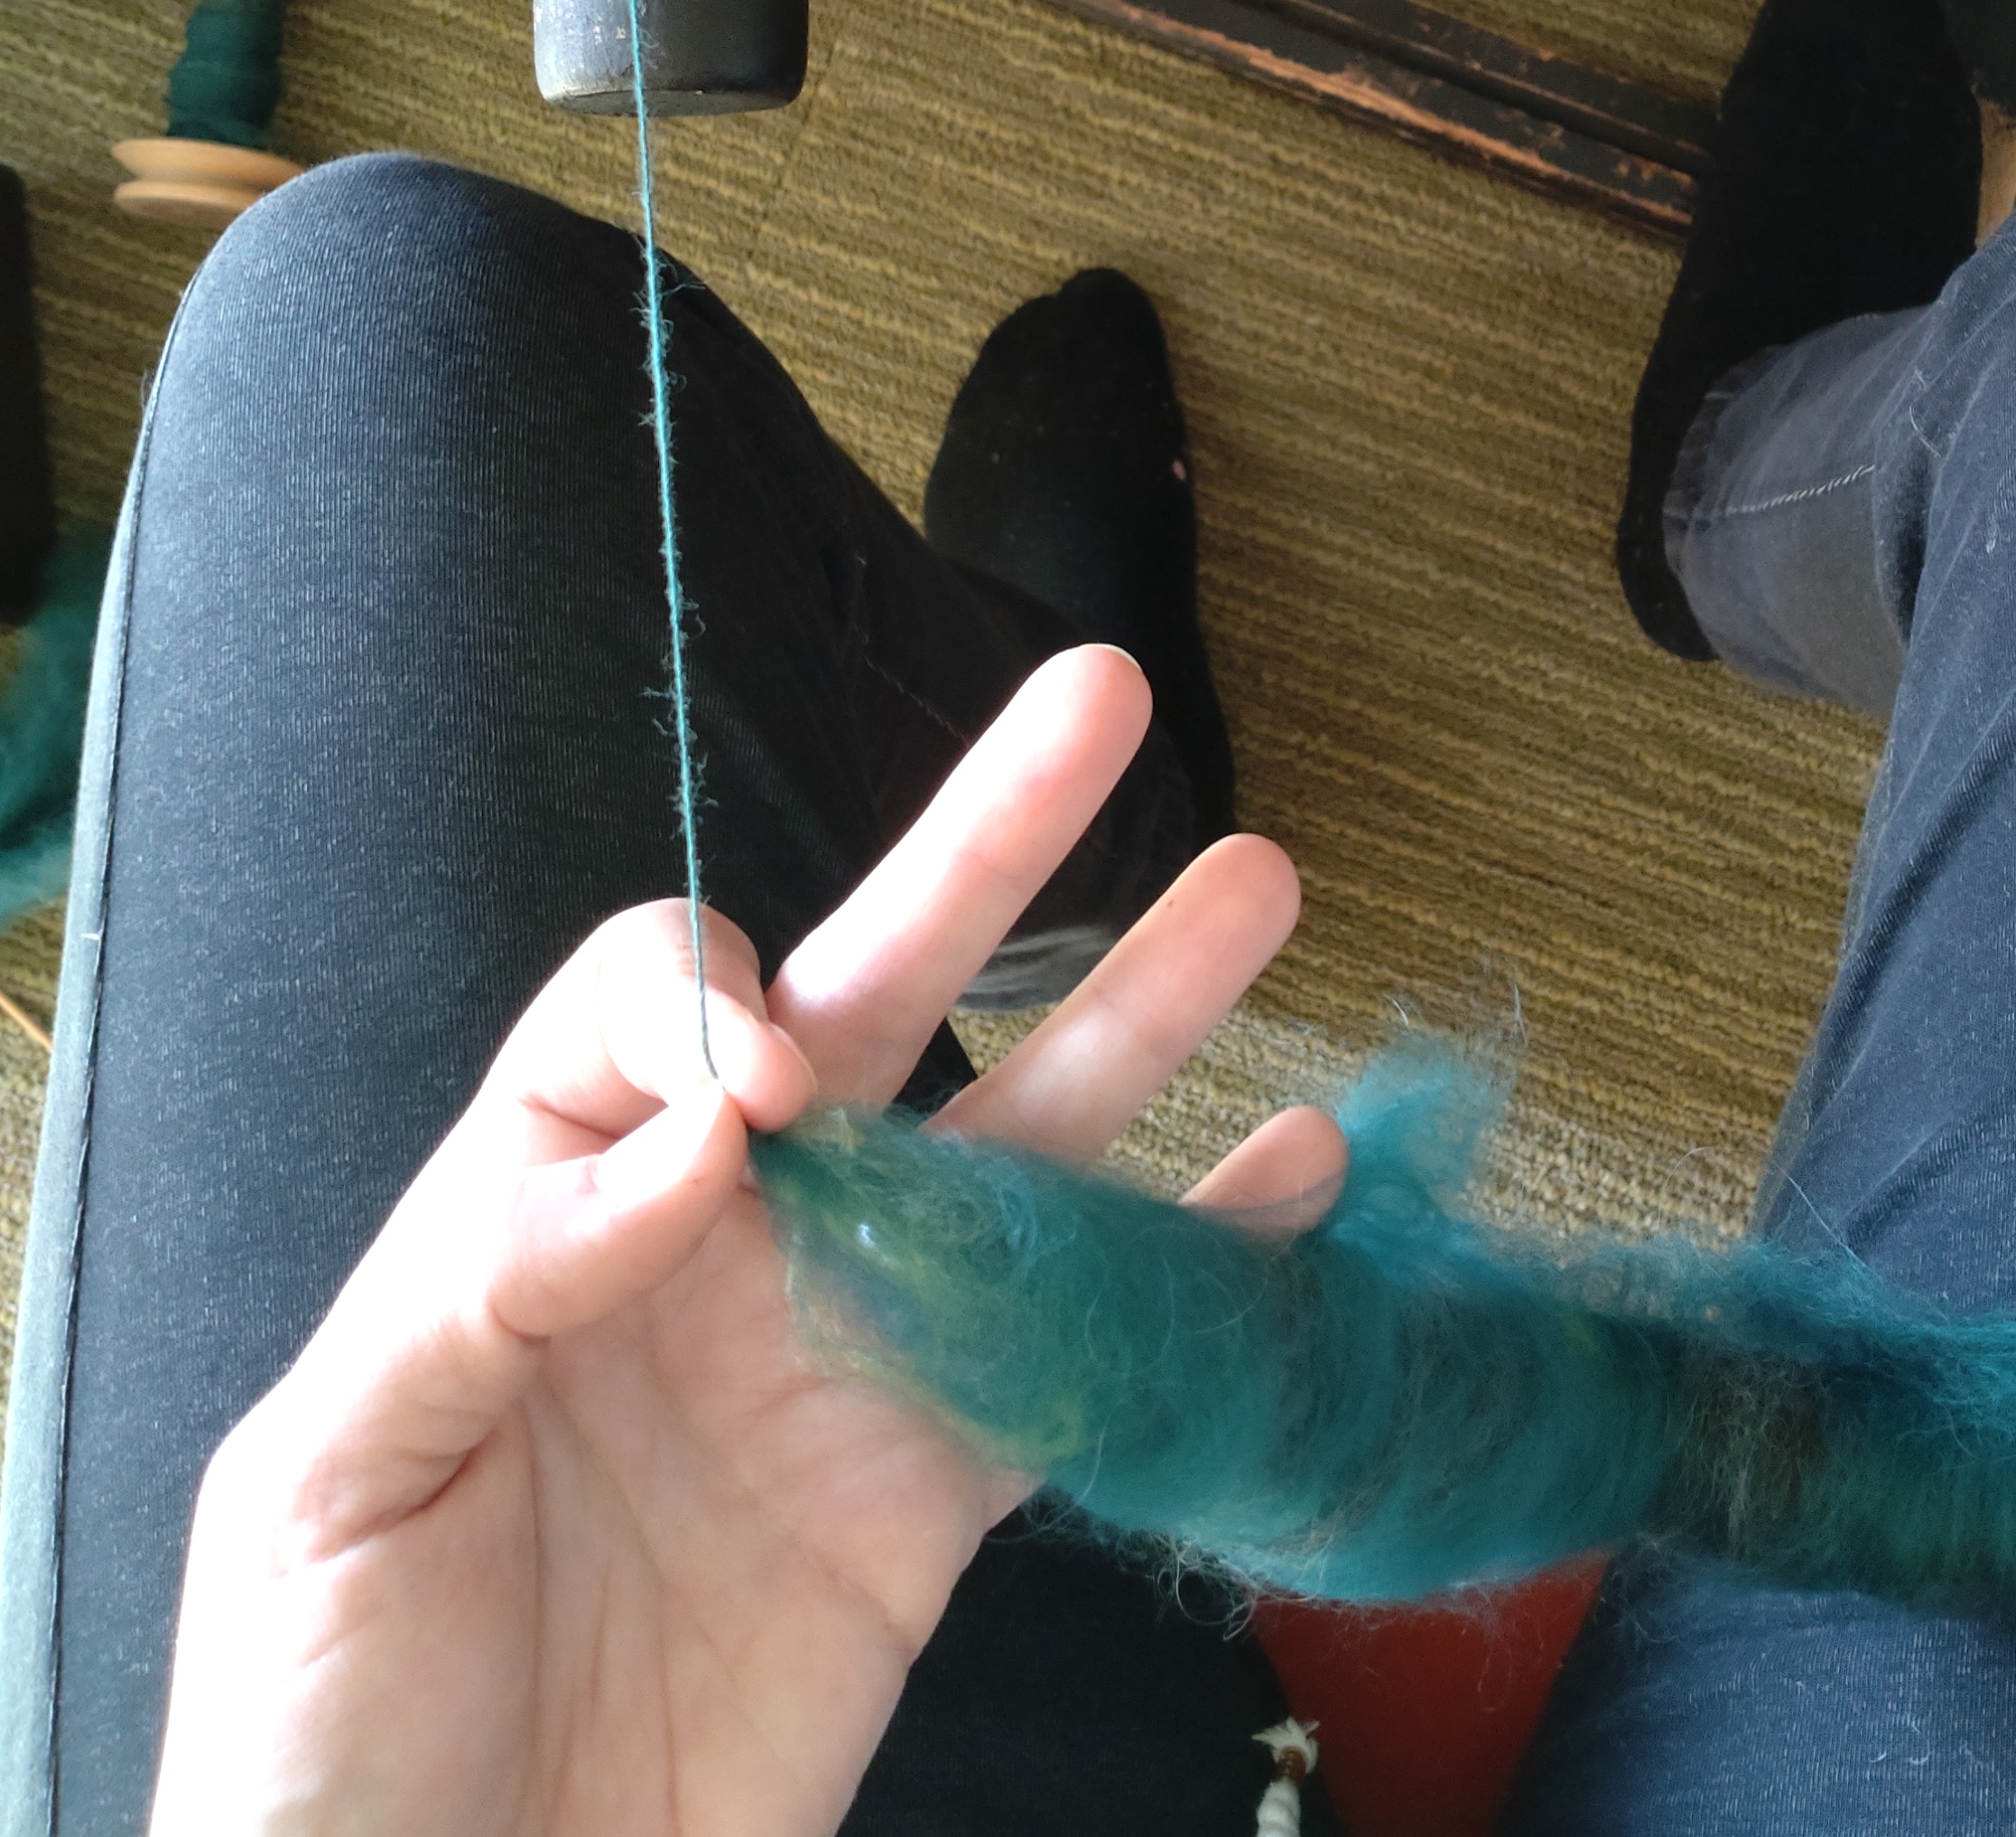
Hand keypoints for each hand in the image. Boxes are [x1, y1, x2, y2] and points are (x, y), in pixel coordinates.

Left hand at [151, 646, 1345, 1836]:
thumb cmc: (313, 1723)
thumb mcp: (324, 1476)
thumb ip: (488, 1276)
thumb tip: (703, 1134)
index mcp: (542, 1212)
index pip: (656, 1007)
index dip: (717, 1002)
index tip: (758, 1102)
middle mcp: (709, 1248)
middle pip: (863, 999)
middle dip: (983, 845)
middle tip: (1101, 700)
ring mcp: (833, 1363)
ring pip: (1008, 1145)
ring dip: (1138, 1014)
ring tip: (1255, 888)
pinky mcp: (925, 1502)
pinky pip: (1079, 1350)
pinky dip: (1197, 1257)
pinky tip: (1296, 1171)